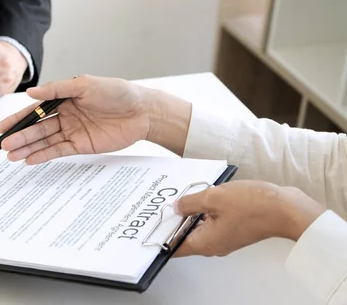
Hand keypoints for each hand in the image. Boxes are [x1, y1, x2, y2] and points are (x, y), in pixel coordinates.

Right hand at [0, 75, 156, 164]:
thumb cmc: (117, 93)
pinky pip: (59, 151)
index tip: (2, 127)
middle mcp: (65, 115)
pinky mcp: (81, 145)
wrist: (143, 112)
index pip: (36, 110)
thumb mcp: (85, 85)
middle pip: (38, 127)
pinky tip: (30, 160)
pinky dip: (44, 155)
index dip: (18, 118)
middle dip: (20, 136)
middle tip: (3, 145)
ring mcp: (72, 131)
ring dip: (28, 147)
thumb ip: (57, 89)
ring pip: (45, 140)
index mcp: (64, 98)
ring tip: (11, 155)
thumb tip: (31, 92)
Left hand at [173, 181, 325, 256]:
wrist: (286, 208)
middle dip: (176, 218)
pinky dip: (206, 208)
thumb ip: (190, 203)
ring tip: (186, 193)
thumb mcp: (213, 198)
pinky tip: (205, 193)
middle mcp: (213, 244)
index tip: (153, 221)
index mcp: (205, 243)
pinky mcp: (234, 227)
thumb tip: (177, 206)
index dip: (161, 234)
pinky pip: (213, 219)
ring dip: (192, 210)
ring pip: (199, 225)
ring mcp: (225, 236)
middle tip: (167, 201)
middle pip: (185, 234)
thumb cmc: (254, 206)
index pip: (174, 246)